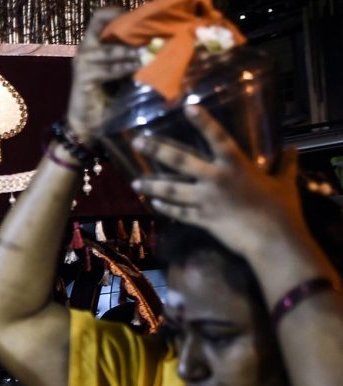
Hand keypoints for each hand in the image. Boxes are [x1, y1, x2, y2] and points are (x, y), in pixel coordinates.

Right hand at [66, 8, 140, 143]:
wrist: (86, 121)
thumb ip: (128, 55)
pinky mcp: (84, 78)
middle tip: (152, 36)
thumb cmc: (106, 95)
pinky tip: (138, 69)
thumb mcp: (117, 68)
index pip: (98, 18)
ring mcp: (82, 63)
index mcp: (92, 44)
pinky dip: (125, 68)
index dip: (115, 12)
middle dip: (129, 31)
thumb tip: (156, 44)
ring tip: (150, 53)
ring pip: (110, 51)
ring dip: (131, 52)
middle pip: (100, 26)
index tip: (137, 16)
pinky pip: (109, 70)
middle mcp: (84, 49)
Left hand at [130, 105, 307, 259]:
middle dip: (156, 150)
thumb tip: (293, 150)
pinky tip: (153, 203)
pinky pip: (179, 212)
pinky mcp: (202, 220)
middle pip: (180, 160)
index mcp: (236, 165)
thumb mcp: (284, 183)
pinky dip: (165, 208)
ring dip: (151, 185)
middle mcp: (215, 179)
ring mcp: (205, 200)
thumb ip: (286, 165)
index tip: (187, 106)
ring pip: (171, 190)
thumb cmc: (281, 208)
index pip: (217, 136)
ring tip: (134, 182)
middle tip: (137, 142)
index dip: (203, 121)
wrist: (271, 238)